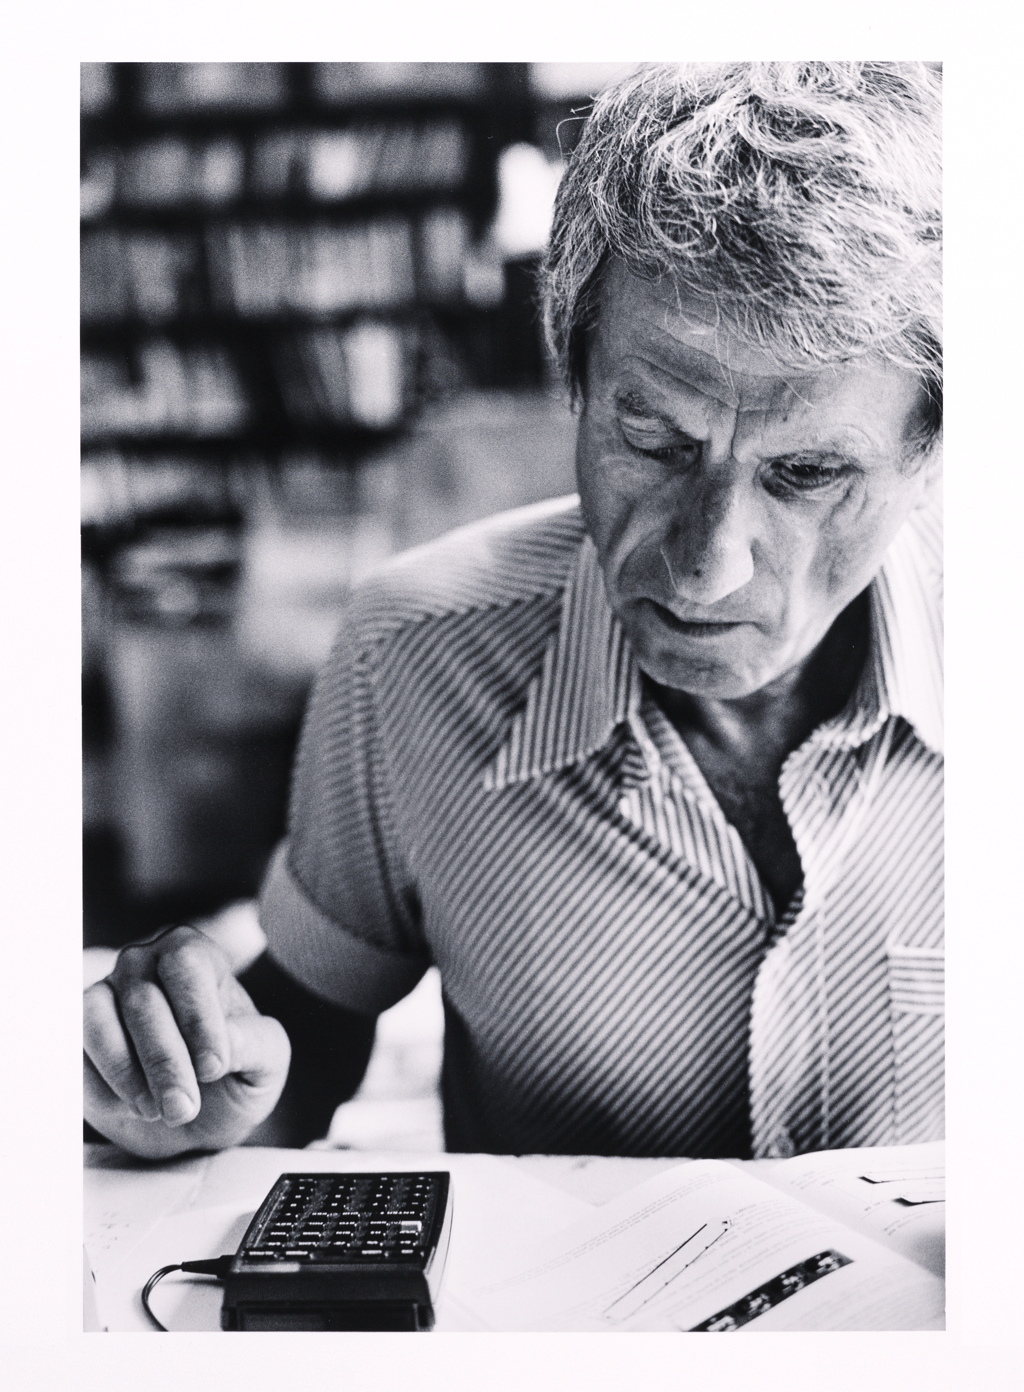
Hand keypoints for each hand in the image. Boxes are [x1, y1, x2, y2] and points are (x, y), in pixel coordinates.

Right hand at [84, 925, 290, 1158]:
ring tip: (158, 1111)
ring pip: (98, 1018)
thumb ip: (258, 1044)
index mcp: (194, 956)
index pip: (187, 965)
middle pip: (143, 999)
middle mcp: (143, 964)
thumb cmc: (235, 1075)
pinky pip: (75, 1049)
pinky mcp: (76, 1035)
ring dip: (127, 1071)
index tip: (213, 1068)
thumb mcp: (267, 1063)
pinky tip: (134, 1106)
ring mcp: (103, 995)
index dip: (198, 1018)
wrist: (195, 1115)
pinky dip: (102, 1083)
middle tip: (183, 1108)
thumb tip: (230, 1038)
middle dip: (165, 1060)